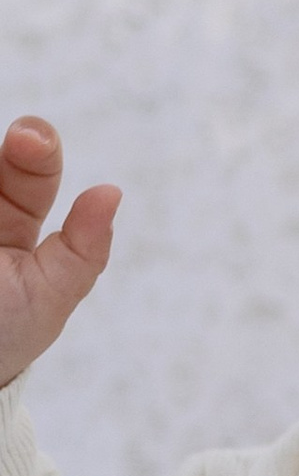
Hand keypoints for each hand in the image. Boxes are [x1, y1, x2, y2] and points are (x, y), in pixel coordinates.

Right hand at [0, 118, 117, 386]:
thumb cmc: (4, 336)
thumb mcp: (47, 297)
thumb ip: (83, 249)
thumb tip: (110, 192)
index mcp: (13, 221)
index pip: (30, 171)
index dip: (37, 149)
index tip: (30, 139)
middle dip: (15, 143)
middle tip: (22, 139)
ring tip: (10, 170)